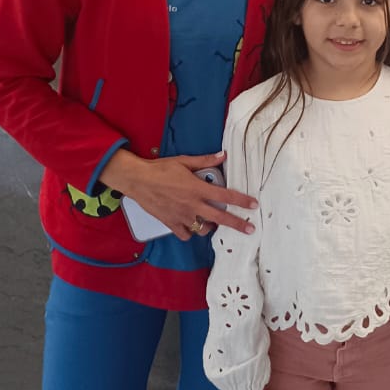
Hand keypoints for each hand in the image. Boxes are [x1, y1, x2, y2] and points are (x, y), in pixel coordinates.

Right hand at [101, 148, 255, 240]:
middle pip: (220, 218)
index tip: (253, 205)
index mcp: (197, 188)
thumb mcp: (184, 161)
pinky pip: (185, 234)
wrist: (137, 180)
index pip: (225, 196)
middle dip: (237, 224)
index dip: (242, 201)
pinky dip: (190, 232)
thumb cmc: (160, 169)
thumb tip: (223, 155)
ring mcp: (181, 216)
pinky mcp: (170, 223)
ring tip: (212, 221)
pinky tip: (191, 226)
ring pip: (203, 229)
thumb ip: (205, 161)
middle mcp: (192, 204)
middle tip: (250, 229)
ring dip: (210, 226)